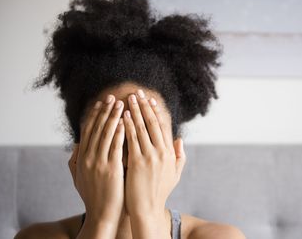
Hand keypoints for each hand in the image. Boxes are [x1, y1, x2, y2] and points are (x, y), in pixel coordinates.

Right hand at [68, 94, 125, 225]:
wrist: (101, 214)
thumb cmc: (93, 196)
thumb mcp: (78, 177)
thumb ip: (75, 160)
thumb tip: (76, 144)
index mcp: (81, 158)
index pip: (88, 131)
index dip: (95, 115)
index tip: (101, 103)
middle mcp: (88, 157)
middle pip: (97, 129)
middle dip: (104, 111)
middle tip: (112, 96)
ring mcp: (99, 163)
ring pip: (106, 134)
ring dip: (113, 117)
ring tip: (120, 103)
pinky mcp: (111, 169)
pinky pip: (116, 146)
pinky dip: (119, 133)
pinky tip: (124, 121)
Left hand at [123, 89, 185, 217]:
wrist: (148, 209)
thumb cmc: (160, 192)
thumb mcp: (175, 174)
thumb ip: (179, 156)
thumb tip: (179, 139)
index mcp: (170, 153)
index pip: (163, 126)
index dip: (156, 111)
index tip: (150, 99)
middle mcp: (162, 152)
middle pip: (153, 123)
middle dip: (144, 106)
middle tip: (137, 92)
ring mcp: (150, 157)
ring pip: (142, 128)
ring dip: (134, 111)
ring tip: (128, 99)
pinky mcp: (137, 162)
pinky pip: (131, 140)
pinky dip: (127, 126)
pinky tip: (122, 116)